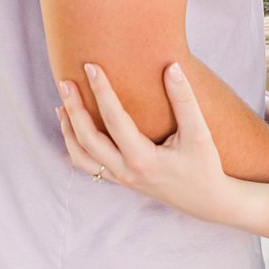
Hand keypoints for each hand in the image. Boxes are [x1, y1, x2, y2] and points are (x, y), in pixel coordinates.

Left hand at [56, 62, 237, 222]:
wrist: (205, 200)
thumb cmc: (204, 166)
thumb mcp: (200, 133)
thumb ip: (185, 100)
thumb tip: (172, 67)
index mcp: (142, 159)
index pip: (115, 120)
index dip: (102, 91)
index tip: (91, 67)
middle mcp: (125, 171)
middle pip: (88, 138)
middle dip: (74, 108)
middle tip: (65, 82)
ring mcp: (120, 178)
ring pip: (81, 155)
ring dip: (69, 130)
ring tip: (62, 105)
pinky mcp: (121, 180)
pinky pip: (88, 165)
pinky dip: (76, 146)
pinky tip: (75, 130)